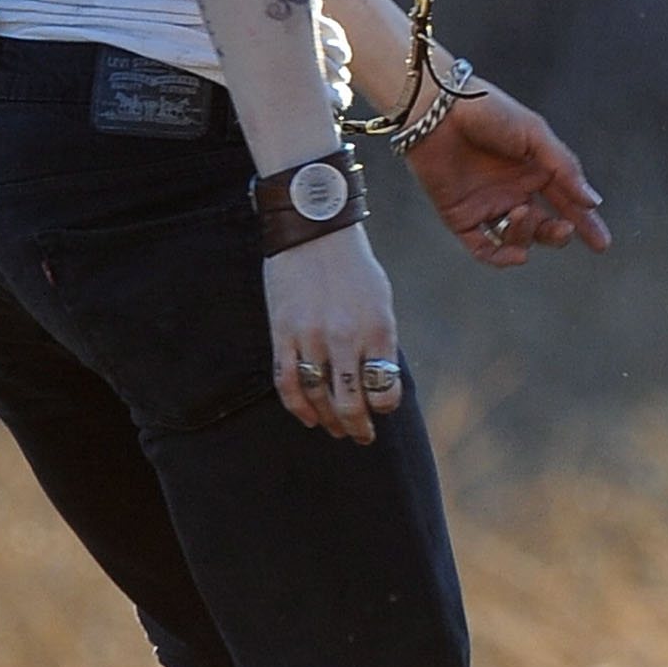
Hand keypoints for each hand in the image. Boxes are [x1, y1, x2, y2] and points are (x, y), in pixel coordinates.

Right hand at [265, 225, 403, 441]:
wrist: (314, 230)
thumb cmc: (354, 266)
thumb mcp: (381, 300)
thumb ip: (380, 340)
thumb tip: (378, 379)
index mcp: (378, 329)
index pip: (384, 390)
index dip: (384, 407)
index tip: (380, 408)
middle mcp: (345, 337)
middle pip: (351, 403)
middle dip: (357, 427)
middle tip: (360, 436)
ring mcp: (311, 337)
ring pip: (318, 397)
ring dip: (328, 421)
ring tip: (335, 429)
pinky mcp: (282, 333)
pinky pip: (287, 381)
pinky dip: (298, 406)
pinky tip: (307, 417)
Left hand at [407, 78, 610, 267]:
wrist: (437, 110)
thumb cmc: (487, 112)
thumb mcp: (534, 134)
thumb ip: (564, 168)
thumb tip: (593, 202)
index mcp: (534, 170)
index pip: (566, 203)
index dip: (586, 224)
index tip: (602, 243)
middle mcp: (513, 191)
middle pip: (544, 227)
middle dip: (558, 234)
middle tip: (565, 229)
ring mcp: (487, 206)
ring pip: (517, 238)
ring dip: (527, 234)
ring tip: (523, 211)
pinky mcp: (460, 216)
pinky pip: (483, 248)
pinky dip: (501, 258)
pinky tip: (517, 256)